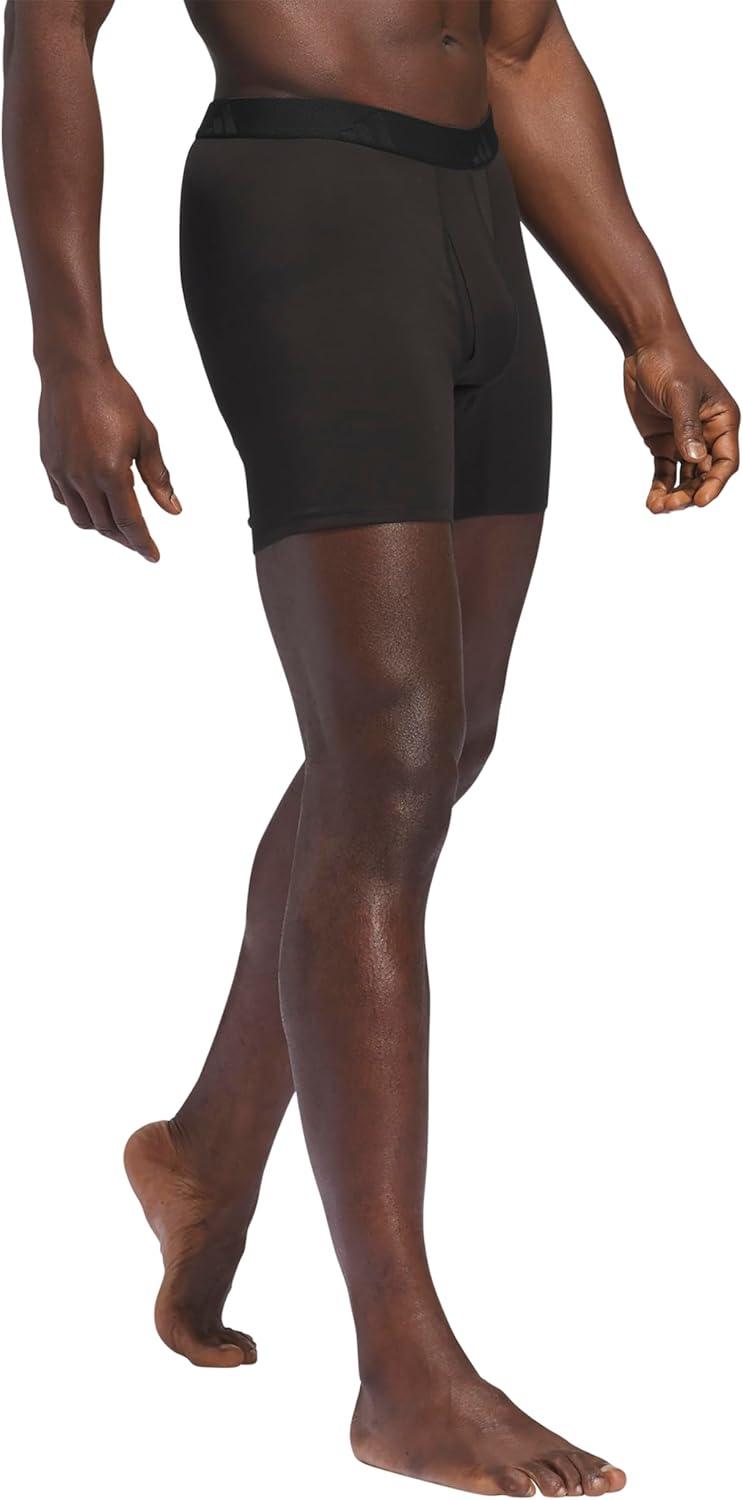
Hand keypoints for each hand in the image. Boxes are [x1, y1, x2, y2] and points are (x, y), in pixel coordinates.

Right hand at [38, 360, 180, 560]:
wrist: (74, 370)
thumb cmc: (114, 397)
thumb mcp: (147, 437)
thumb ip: (159, 478)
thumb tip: (173, 510)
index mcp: (112, 472)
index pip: (130, 523)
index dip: (143, 543)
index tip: (153, 555)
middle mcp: (83, 478)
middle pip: (105, 526)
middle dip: (125, 539)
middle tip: (140, 540)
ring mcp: (62, 472)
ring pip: (81, 518)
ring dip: (102, 527)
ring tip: (118, 524)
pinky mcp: (49, 463)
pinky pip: (64, 499)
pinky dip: (80, 508)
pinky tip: (93, 501)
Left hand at [623, 332, 738, 512]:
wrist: (645, 347)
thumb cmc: (671, 363)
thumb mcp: (681, 394)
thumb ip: (687, 427)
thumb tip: (695, 458)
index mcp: (723, 421)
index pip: (725, 461)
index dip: (715, 484)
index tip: (700, 501)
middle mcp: (708, 434)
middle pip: (705, 474)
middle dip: (690, 493)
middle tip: (670, 506)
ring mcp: (685, 439)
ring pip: (685, 477)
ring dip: (674, 495)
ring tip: (657, 508)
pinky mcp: (663, 441)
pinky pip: (665, 471)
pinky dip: (660, 487)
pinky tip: (652, 502)